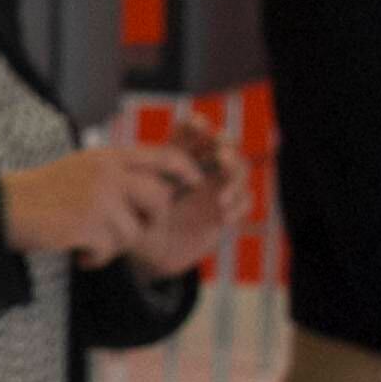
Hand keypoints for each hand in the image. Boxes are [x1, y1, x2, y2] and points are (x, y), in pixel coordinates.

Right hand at [0, 144, 204, 266]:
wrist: (5, 208)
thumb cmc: (43, 192)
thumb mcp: (82, 168)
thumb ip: (117, 172)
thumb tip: (160, 186)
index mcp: (108, 157)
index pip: (162, 156)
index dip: (186, 168)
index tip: (195, 181)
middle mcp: (107, 174)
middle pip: (159, 199)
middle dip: (151, 220)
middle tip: (128, 229)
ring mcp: (99, 199)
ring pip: (134, 231)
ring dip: (114, 245)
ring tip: (89, 243)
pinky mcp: (88, 225)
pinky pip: (110, 250)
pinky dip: (96, 258)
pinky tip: (79, 254)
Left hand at [129, 128, 253, 278]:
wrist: (147, 256)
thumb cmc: (135, 222)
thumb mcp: (135, 200)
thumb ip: (146, 180)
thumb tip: (161, 160)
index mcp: (176, 159)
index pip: (192, 133)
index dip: (197, 126)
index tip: (196, 125)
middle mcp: (200, 169)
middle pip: (224, 145)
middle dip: (226, 146)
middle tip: (220, 157)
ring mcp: (215, 188)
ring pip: (240, 170)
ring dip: (235, 178)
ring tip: (221, 198)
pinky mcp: (226, 211)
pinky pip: (245, 200)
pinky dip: (238, 205)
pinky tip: (222, 216)